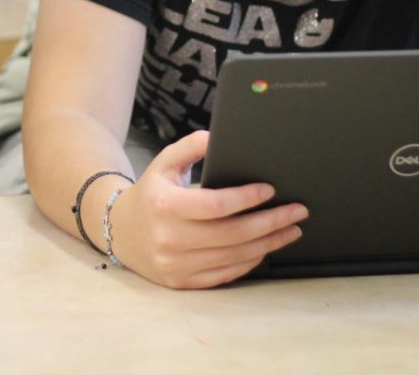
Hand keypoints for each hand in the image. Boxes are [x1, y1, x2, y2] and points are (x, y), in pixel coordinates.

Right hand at [109, 130, 307, 288]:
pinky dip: (250, 261)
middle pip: (232, 234)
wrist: (121, 231)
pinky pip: (225, 274)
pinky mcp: (182, 281)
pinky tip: (266, 247)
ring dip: (269, 243)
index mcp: (164, 205)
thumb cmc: (151, 193)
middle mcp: (169, 238)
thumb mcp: (165, 162)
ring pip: (234, 257)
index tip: (271, 190)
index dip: (246, 199)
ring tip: (291, 230)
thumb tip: (220, 136)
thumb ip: (192, 146)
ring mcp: (175, 263)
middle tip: (297, 211)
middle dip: (271, 222)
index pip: (215, 205)